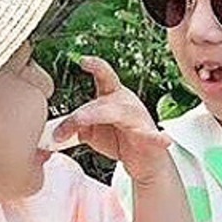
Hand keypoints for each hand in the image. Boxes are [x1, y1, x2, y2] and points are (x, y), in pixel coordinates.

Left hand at [51, 57, 171, 180]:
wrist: (142, 160)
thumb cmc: (119, 139)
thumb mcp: (92, 132)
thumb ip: (76, 126)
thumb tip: (59, 130)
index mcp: (112, 96)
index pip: (104, 75)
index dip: (95, 65)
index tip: (82, 61)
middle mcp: (126, 102)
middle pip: (102, 101)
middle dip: (82, 114)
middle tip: (62, 131)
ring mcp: (139, 118)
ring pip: (118, 113)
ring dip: (97, 116)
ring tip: (81, 123)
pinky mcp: (149, 137)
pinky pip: (153, 136)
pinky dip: (157, 137)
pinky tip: (163, 138)